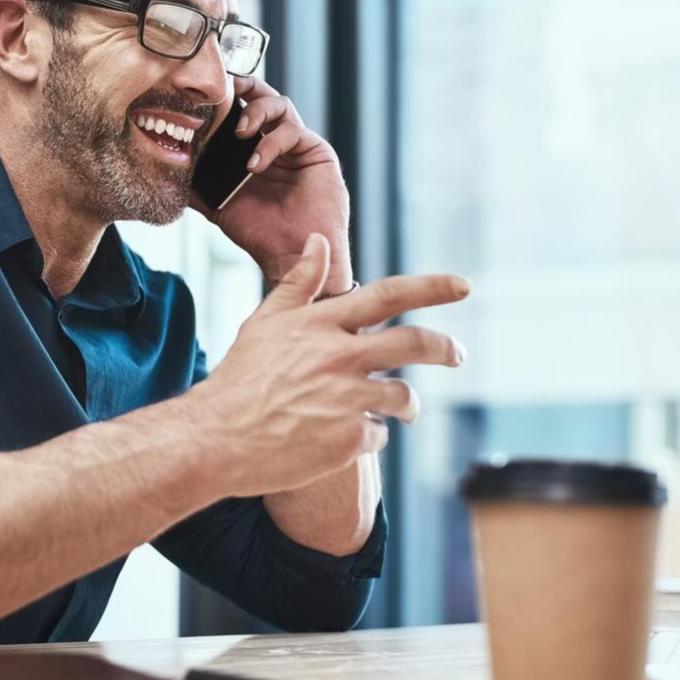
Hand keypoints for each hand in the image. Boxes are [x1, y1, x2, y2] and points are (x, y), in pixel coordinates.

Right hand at [188, 233, 470, 497]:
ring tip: (402, 410)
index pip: (389, 296)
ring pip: (403, 397)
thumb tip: (319, 239)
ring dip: (407, 404)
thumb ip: (298, 283)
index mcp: (322, 325)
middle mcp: (340, 357)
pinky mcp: (349, 440)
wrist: (216, 439)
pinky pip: (379, 436)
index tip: (463, 286)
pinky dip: (368, 437)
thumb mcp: (264, 323)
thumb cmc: (239, 379)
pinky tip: (343, 438)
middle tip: (458, 354)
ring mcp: (347, 400)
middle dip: (446, 348)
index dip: (431, 287)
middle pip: (415, 344)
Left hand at [190, 75, 352, 293]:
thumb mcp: (220, 206)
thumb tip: (169, 172)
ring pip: (280, 105)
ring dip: (256, 111)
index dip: (225, 98)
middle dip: (243, 85)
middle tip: (224, 88)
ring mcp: (297, 146)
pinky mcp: (317, 153)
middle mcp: (276, 142)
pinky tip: (255, 163)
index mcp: (254, 149)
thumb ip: (198, 186)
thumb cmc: (261, 234)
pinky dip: (271, 142)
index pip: (240, 110)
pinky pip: (293, 132)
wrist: (291, 256)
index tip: (201, 94)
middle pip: (263, 95)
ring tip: (239, 132)